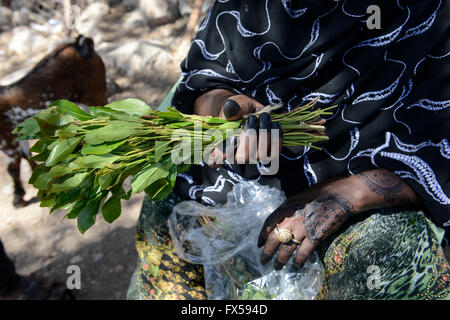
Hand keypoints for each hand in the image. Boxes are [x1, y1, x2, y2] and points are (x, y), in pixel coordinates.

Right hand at [194, 89, 281, 167]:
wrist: (250, 111)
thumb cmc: (238, 110)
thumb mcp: (233, 104)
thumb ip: (231, 107)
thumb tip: (231, 109)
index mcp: (222, 146)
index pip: (215, 159)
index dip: (222, 152)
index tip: (231, 138)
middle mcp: (237, 156)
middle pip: (244, 156)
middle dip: (250, 135)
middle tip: (252, 118)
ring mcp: (254, 157)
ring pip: (261, 155)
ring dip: (265, 133)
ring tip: (264, 117)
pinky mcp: (268, 154)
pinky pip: (275, 152)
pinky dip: (277, 136)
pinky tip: (274, 124)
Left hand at [257, 169, 418, 269]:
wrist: (339, 195)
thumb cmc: (320, 192)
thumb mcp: (298, 197)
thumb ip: (288, 209)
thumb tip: (281, 220)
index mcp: (285, 208)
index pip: (268, 224)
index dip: (262, 236)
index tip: (259, 244)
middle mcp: (290, 219)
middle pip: (274, 239)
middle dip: (267, 252)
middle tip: (263, 261)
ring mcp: (302, 229)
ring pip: (286, 249)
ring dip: (280, 260)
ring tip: (277, 268)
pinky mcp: (315, 237)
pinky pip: (303, 253)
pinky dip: (298, 262)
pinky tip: (295, 267)